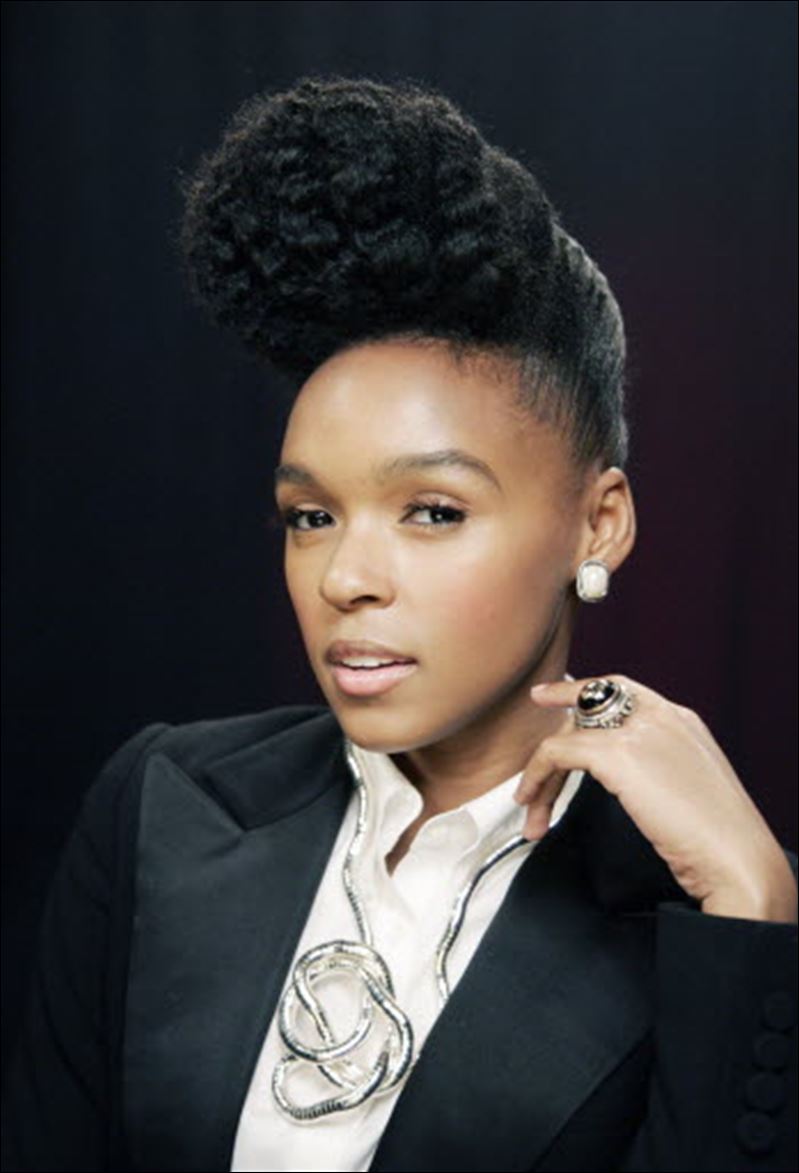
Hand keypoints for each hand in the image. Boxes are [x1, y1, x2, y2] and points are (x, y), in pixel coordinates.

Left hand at [514, 674, 797, 923]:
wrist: (736, 858)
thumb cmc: (718, 839)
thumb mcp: (689, 786)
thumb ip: (660, 766)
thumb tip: (630, 780)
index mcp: (680, 720)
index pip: (618, 690)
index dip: (577, 691)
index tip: (547, 695)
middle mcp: (660, 715)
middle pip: (585, 711)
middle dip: (553, 742)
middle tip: (528, 775)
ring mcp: (640, 731)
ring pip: (568, 735)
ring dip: (541, 773)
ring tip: (529, 808)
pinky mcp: (619, 753)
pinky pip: (559, 752)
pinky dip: (537, 775)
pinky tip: (533, 802)